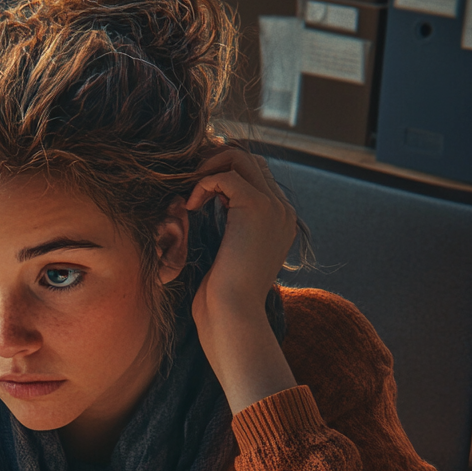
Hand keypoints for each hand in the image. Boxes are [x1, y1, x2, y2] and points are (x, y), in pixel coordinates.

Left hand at [186, 147, 297, 325]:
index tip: (197, 190)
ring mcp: (274, 207)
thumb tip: (213, 207)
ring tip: (191, 191)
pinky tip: (191, 206)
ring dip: (209, 167)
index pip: (256, 176)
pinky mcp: (257, 207)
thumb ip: (232, 229)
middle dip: (215, 162)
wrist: (234, 313)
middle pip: (250, 160)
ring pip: (241, 158)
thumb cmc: (225, 295)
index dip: (223, 174)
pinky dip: (203, 184)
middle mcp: (282, 210)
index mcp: (279, 221)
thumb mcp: (231, 255)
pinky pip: (226, 176)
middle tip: (189, 181)